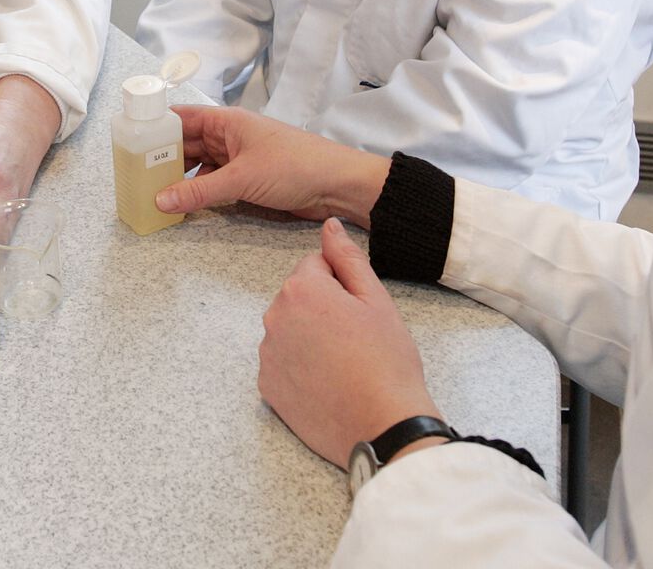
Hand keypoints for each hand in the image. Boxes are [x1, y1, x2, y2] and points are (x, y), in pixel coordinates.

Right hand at [156, 106, 390, 226]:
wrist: (337, 186)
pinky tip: (181, 205)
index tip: (129, 140)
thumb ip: (199, 191)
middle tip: (134, 175)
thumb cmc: (295, 166)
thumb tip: (160, 199)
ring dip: (179, 179)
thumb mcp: (242, 179)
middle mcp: (230, 137)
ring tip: (151, 193)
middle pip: (186, 145)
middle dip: (162, 159)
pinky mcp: (247, 181)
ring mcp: (238, 159)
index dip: (155, 126)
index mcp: (227, 122)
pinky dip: (198, 194)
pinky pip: (214, 185)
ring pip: (199, 167)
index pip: (182, 118)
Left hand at [259, 218, 441, 467]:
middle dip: (322, 309)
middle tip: (355, 338)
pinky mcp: (267, 387)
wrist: (382, 425)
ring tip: (343, 362)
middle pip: (298, 297)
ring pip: (290, 329)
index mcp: (301, 289)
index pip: (316, 266)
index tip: (359, 312)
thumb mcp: (375, 299)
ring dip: (310, 337)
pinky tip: (327, 381)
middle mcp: (274, 318)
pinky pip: (282, 362)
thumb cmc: (386, 361)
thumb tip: (329, 226)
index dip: (342, 285)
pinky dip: (300, 366)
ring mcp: (267, 355)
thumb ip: (347, 257)